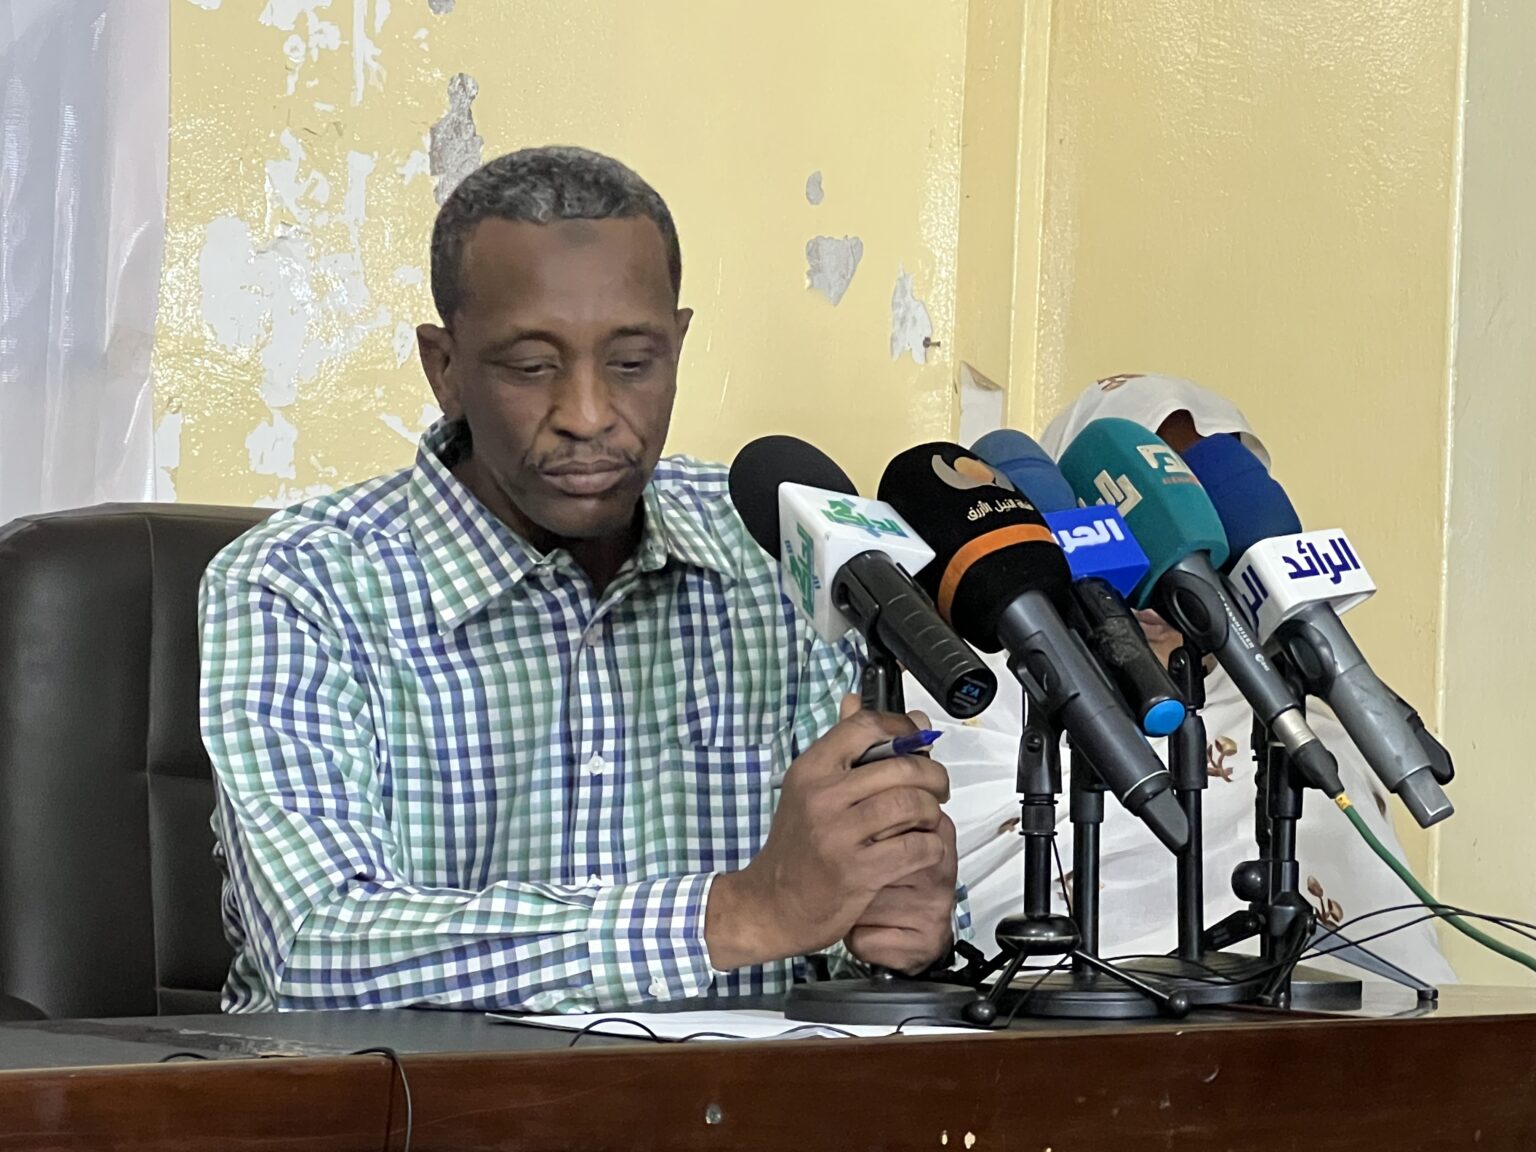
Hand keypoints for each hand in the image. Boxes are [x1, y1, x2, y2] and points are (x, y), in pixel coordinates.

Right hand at [705, 696, 949, 970]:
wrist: (770, 905)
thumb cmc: (796, 846)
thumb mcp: (807, 787)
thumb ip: (838, 745)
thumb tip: (857, 699)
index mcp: (810, 770)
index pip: (864, 726)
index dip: (902, 727)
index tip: (919, 738)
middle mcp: (822, 796)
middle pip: (899, 767)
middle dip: (932, 775)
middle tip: (938, 787)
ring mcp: (838, 834)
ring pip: (911, 805)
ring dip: (932, 811)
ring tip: (928, 819)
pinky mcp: (858, 871)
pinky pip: (915, 847)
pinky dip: (930, 846)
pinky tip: (923, 848)